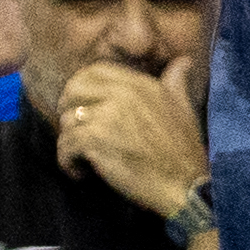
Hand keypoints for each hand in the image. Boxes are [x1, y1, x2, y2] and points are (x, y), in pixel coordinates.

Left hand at [53, 58, 207, 226]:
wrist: (185, 188)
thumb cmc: (184, 154)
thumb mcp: (185, 110)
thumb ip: (176, 82)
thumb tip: (184, 61)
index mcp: (140, 85)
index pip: (94, 72)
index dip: (82, 89)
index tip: (86, 110)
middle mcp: (122, 95)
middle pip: (72, 91)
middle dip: (69, 112)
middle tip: (79, 135)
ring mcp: (106, 116)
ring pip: (66, 121)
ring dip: (71, 143)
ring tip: (85, 159)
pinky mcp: (95, 140)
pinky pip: (64, 146)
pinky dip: (68, 163)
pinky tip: (82, 173)